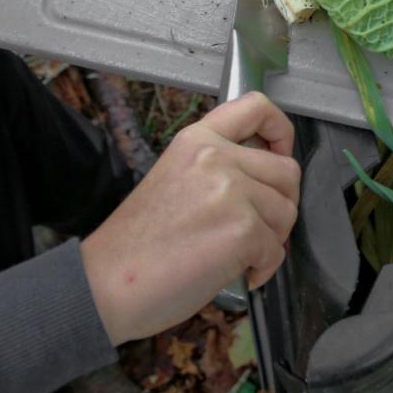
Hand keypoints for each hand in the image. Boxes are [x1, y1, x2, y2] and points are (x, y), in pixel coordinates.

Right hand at [80, 92, 298, 344]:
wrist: (105, 285)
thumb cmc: (136, 244)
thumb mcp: (175, 178)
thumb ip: (218, 168)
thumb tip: (266, 181)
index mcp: (197, 140)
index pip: (257, 107)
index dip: (281, 131)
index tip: (279, 154)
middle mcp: (217, 157)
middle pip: (287, 171)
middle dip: (281, 204)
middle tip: (257, 229)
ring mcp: (232, 191)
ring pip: (287, 212)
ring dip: (271, 240)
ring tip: (237, 256)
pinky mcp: (243, 229)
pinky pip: (276, 250)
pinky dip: (263, 269)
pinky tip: (236, 274)